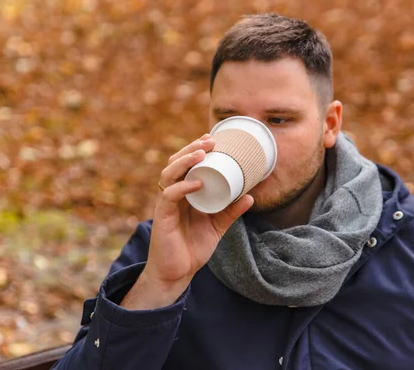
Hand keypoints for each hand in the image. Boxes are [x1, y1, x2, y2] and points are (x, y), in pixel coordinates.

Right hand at [121, 134, 253, 309]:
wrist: (177, 274)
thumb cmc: (193, 248)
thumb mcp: (217, 226)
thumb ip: (231, 211)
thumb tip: (251, 196)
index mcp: (183, 194)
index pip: (185, 165)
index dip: (195, 149)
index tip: (212, 139)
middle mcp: (172, 195)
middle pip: (175, 163)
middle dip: (191, 149)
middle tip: (210, 141)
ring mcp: (166, 205)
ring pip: (169, 174)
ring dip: (185, 161)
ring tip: (202, 153)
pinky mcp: (162, 217)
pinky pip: (169, 196)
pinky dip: (183, 187)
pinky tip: (197, 182)